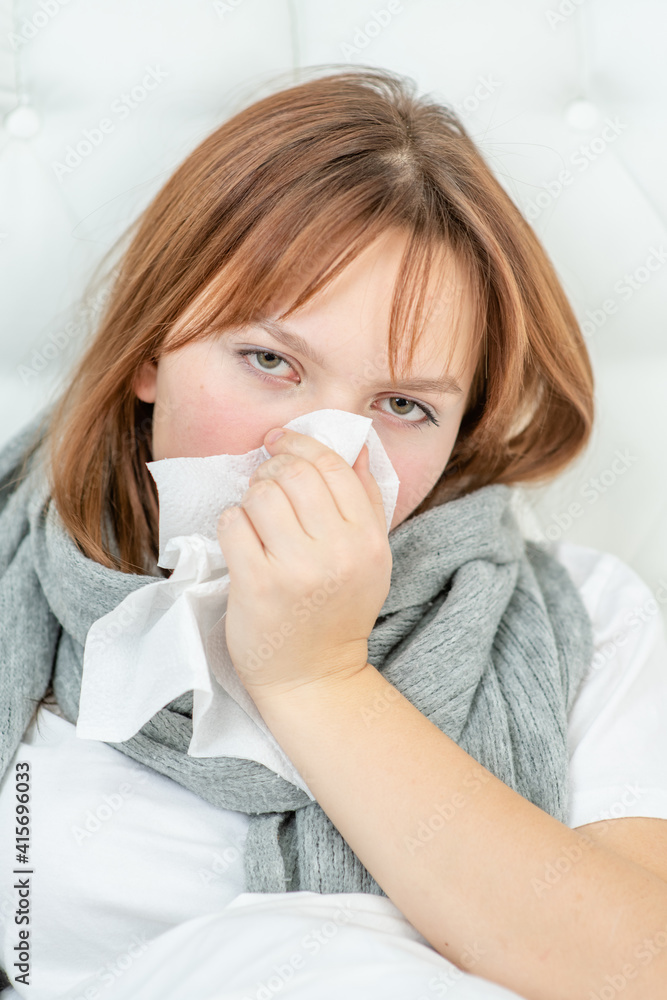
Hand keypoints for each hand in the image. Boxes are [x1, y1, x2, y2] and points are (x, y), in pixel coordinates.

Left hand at [216, 427, 392, 702]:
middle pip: (294, 474)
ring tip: (255, 517)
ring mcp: (296, 569)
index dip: (301, 443)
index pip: (333, 466)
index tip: (279, 440)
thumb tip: (356, 445)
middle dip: (272, 468)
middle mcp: (337, 552)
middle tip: (265, 483)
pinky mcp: (258, 585)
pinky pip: (233, 524)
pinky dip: (231, 523)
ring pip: (261, 495)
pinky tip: (241, 540)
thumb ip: (366, 499)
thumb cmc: (338, 610)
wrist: (313, 676)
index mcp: (369, 540)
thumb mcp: (371, 556)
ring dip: (251, 498)